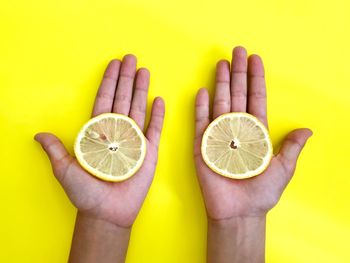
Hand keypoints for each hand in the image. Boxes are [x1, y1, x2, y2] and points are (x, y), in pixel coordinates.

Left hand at [35, 55, 164, 227]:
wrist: (106, 213)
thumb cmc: (85, 193)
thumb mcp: (65, 170)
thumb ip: (55, 150)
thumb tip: (38, 135)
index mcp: (98, 133)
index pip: (104, 101)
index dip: (108, 82)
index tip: (113, 64)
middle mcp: (117, 132)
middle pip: (123, 99)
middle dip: (127, 78)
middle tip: (131, 58)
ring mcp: (135, 140)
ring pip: (139, 108)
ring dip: (141, 89)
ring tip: (145, 71)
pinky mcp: (149, 151)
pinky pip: (154, 129)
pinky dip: (158, 114)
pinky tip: (158, 99)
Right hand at [194, 46, 311, 220]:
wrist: (239, 212)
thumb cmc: (261, 193)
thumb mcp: (283, 168)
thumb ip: (291, 147)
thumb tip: (307, 129)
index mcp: (256, 132)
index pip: (256, 98)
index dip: (256, 79)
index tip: (255, 59)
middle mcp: (237, 129)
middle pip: (238, 95)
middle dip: (238, 72)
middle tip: (236, 51)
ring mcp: (219, 135)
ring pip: (220, 103)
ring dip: (221, 83)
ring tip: (222, 64)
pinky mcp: (203, 145)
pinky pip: (201, 122)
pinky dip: (201, 107)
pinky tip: (203, 91)